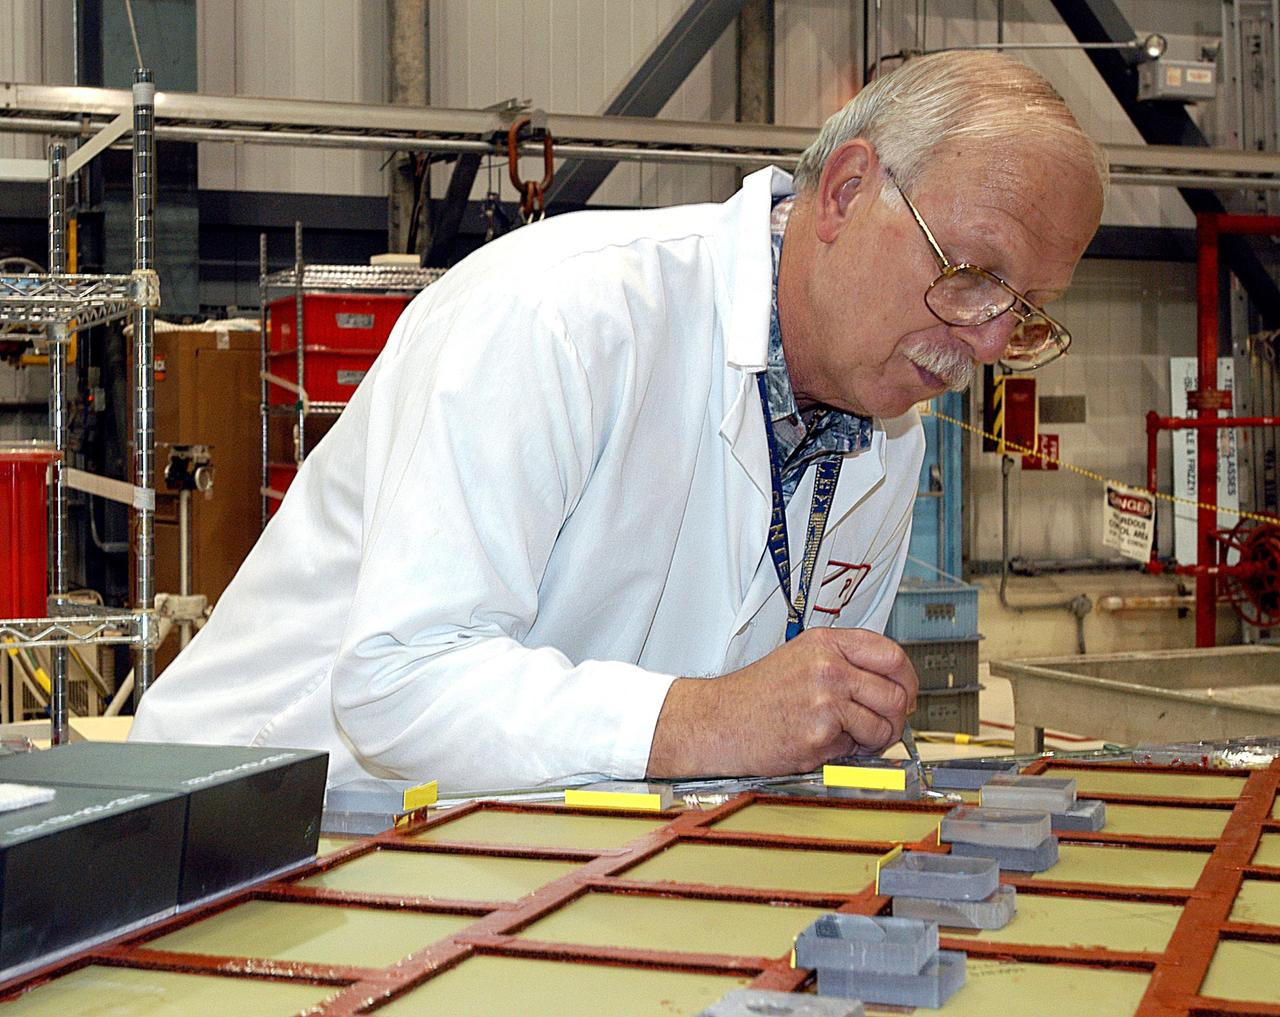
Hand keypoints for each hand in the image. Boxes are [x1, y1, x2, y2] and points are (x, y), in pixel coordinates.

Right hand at [645, 627, 917, 778]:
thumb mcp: (799, 658)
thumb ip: (844, 662)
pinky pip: (857, 750)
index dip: (907, 679)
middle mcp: (828, 666)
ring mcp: (825, 700)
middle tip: (881, 725)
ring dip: (874, 739)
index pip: (892, 654)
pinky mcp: (819, 734)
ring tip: (849, 738)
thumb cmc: (754, 695)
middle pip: (896, 693)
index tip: (905, 693)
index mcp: (825, 643)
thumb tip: (892, 684)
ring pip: (884, 724)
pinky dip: (846, 754)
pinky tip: (822, 744)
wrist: (716, 722)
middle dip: (895, 716)